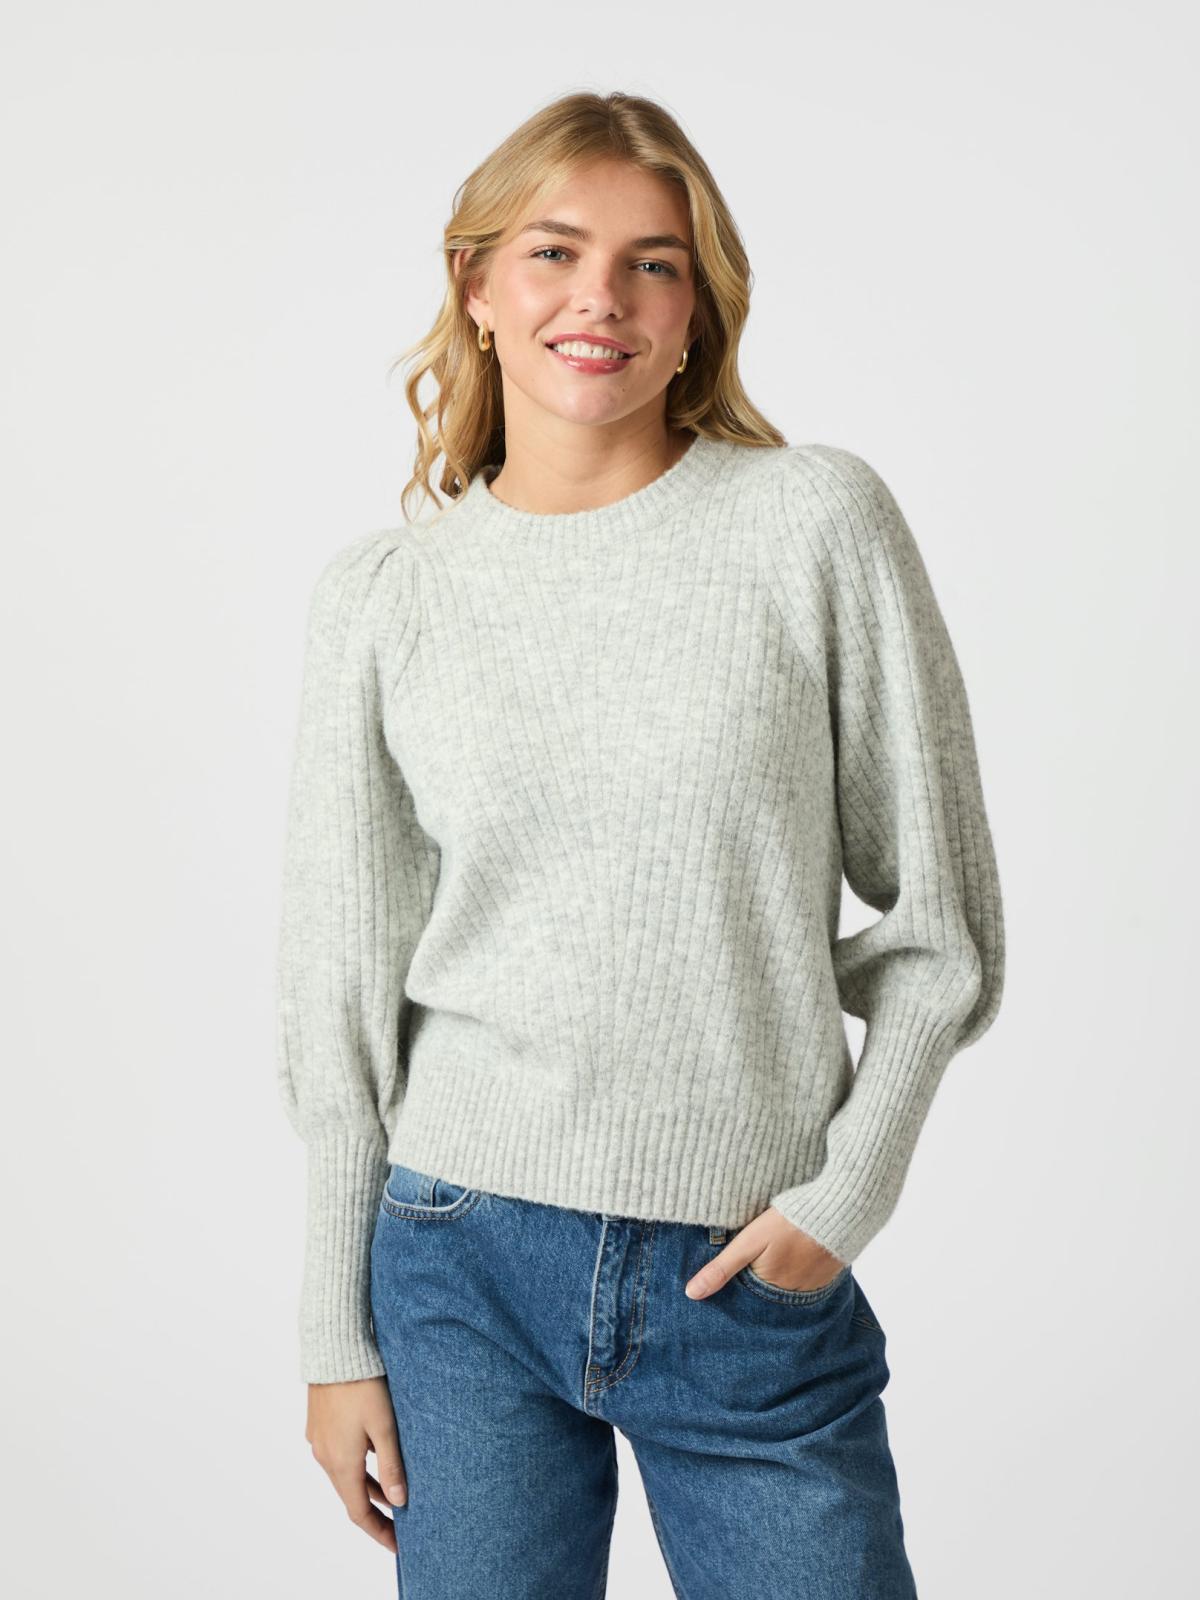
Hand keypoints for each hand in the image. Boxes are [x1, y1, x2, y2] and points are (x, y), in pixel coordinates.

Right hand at [305, 1376, 406, 1551]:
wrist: (333, 1350)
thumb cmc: (363, 1384)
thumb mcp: (385, 1426)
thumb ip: (391, 1465)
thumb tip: (399, 1501)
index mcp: (341, 1463)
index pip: (359, 1512)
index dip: (379, 1531)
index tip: (398, 1545)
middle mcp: (325, 1456)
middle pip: (350, 1496)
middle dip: (375, 1513)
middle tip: (400, 1524)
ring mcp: (319, 1440)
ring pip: (344, 1475)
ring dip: (367, 1488)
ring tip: (393, 1496)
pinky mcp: (318, 1424)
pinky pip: (338, 1456)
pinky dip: (356, 1467)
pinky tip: (373, 1457)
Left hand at [684, 1205, 844, 1297]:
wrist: (840, 1208)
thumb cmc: (790, 1221)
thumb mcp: (749, 1241)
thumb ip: (721, 1268)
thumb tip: (691, 1294)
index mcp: (769, 1287)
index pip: (744, 1295)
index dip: (734, 1284)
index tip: (728, 1273)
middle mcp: (792, 1294)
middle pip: (765, 1291)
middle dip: (755, 1280)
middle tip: (755, 1257)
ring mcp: (812, 1286)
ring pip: (785, 1285)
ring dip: (778, 1274)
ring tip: (774, 1254)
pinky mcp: (827, 1274)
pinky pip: (805, 1279)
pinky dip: (797, 1270)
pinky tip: (794, 1253)